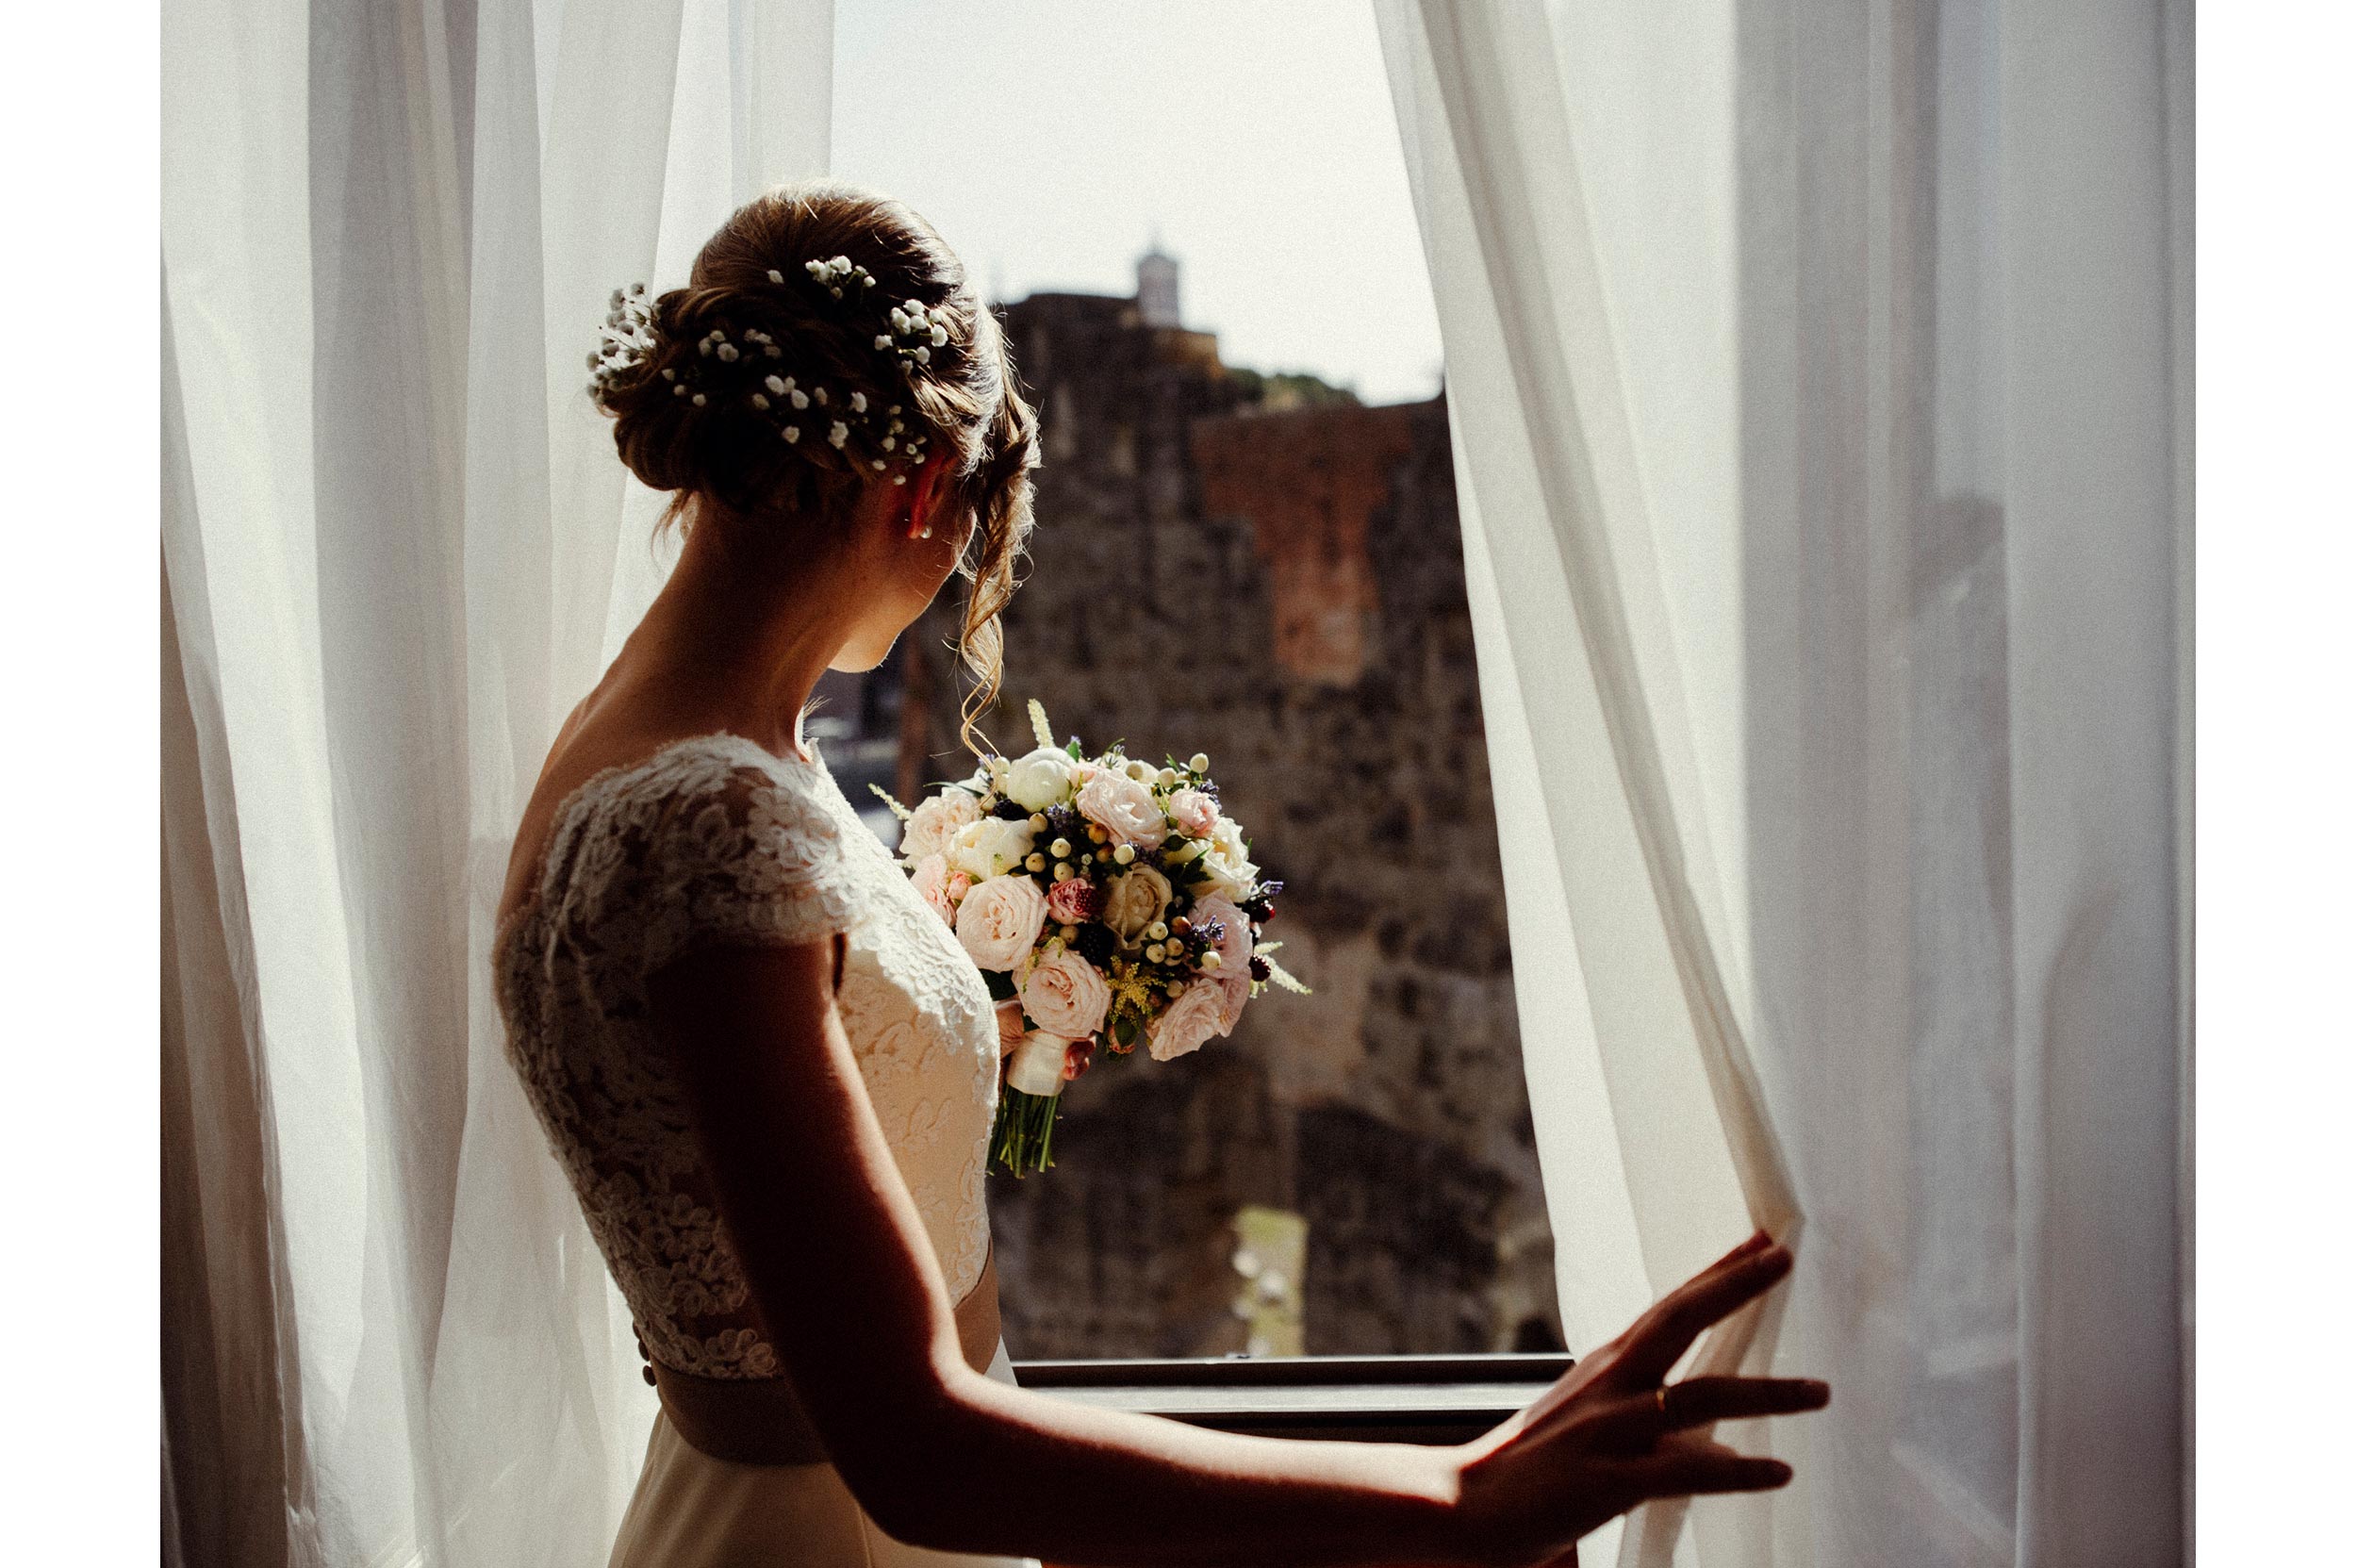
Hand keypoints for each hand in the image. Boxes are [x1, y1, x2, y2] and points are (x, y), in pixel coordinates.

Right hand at [1450, 1231, 1825, 1566]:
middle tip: (1783, 1257)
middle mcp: (1610, 1386)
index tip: (1759, 1242)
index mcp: (1604, 1367)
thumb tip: (1713, 1443)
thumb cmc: (1526, 1466)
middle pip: (1680, 1320)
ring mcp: (1610, 1429)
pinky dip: (1737, 1471)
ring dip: (1767, 1392)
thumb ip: (1645, 1422)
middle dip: (1734, 1286)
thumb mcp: (1585, 1423)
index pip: (1670, 1306)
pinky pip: (1687, 1470)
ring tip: (1818, 1391)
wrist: (1463, 1505)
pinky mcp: (1610, 1480)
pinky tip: (1776, 1472)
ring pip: (1700, 1396)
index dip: (1717, 1273)